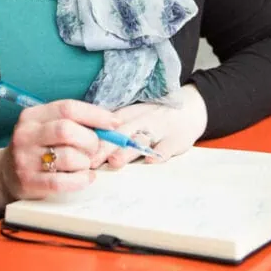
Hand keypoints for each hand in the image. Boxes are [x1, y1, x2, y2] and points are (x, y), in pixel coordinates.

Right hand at [0, 99, 119, 200]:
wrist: (5, 174)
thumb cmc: (36, 148)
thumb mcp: (45, 128)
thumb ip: (72, 123)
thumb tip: (110, 124)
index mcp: (32, 116)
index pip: (68, 108)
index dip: (95, 114)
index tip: (113, 123)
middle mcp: (26, 134)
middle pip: (68, 130)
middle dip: (90, 140)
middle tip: (94, 148)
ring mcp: (25, 159)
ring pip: (69, 157)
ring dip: (85, 162)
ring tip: (84, 165)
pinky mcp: (29, 182)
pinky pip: (63, 182)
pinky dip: (81, 180)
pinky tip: (86, 178)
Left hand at [91, 85, 207, 169]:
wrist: (191, 108)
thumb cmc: (156, 116)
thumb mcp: (134, 115)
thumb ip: (114, 126)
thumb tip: (84, 140)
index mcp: (129, 113)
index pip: (108, 124)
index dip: (93, 137)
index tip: (78, 149)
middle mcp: (142, 120)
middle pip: (121, 133)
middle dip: (105, 147)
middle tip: (91, 160)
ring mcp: (160, 129)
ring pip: (141, 140)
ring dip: (128, 151)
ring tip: (115, 162)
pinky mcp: (176, 140)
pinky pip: (167, 147)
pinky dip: (159, 154)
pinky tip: (151, 162)